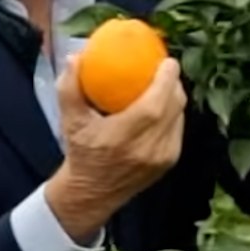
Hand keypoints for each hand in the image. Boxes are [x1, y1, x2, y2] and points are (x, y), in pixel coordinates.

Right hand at [47, 57, 187, 241]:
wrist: (92, 192)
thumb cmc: (81, 152)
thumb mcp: (70, 121)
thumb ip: (69, 88)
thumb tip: (75, 57)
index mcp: (123, 137)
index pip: (155, 105)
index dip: (166, 80)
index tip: (166, 61)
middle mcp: (147, 149)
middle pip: (174, 107)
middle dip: (174, 83)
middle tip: (166, 67)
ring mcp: (162, 157)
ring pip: (179, 117)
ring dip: (175, 97)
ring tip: (165, 83)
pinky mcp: (169, 162)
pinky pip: (178, 129)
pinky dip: (173, 114)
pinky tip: (164, 104)